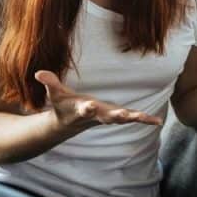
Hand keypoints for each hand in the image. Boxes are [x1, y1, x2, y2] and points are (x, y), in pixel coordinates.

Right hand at [34, 70, 163, 129]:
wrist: (70, 123)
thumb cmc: (64, 105)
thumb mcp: (56, 94)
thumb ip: (50, 83)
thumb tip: (39, 73)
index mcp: (82, 109)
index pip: (84, 109)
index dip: (86, 108)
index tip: (88, 106)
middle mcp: (97, 115)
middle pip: (107, 117)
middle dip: (115, 116)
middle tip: (123, 115)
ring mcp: (108, 117)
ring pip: (122, 119)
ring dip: (134, 118)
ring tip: (148, 119)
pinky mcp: (116, 117)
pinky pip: (132, 119)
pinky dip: (144, 120)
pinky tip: (157, 122)